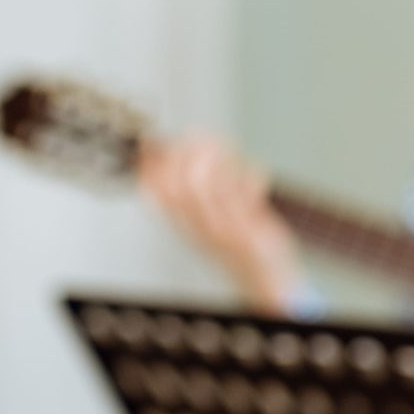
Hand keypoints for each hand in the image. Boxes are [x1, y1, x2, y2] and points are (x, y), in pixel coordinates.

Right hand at [135, 133, 303, 312]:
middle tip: (199, 136)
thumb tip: (165, 157)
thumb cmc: (233, 241)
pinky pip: (247, 200)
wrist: (261, 277)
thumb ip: (188, 190)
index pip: (158, 195)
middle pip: (183, 188)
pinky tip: (257, 167)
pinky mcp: (252, 234)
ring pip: (212, 191)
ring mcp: (226, 232)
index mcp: (185, 224)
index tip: (157, 143)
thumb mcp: (204, 217)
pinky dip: (252, 175)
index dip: (151, 167)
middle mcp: (201, 229)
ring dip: (219, 159)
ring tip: (227, 144)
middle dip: (188, 155)